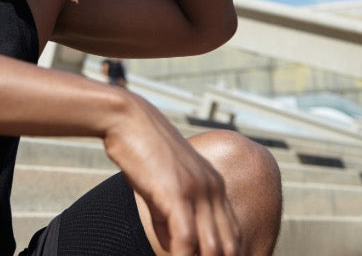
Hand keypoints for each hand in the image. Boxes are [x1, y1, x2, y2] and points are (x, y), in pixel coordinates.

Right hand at [104, 92, 240, 254]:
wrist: (127, 118)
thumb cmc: (140, 149)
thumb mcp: (163, 182)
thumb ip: (172, 213)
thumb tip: (176, 247)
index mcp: (214, 184)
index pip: (234, 235)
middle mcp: (213, 188)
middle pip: (230, 247)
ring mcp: (197, 189)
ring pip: (213, 248)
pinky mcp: (177, 192)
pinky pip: (187, 240)